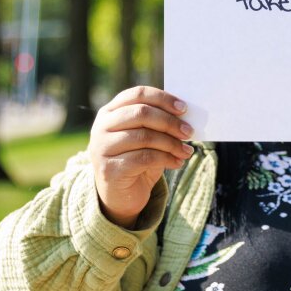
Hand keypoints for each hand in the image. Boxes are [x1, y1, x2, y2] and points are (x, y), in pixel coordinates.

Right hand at [88, 86, 193, 228]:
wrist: (120, 195)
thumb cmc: (136, 160)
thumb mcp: (145, 138)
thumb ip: (156, 124)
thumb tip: (184, 117)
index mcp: (110, 112)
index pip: (137, 94)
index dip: (162, 98)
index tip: (183, 108)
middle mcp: (101, 127)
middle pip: (141, 113)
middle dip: (170, 122)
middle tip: (189, 132)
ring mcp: (102, 147)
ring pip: (144, 136)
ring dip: (171, 143)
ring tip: (186, 151)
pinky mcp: (110, 168)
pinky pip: (145, 157)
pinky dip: (166, 159)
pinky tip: (177, 162)